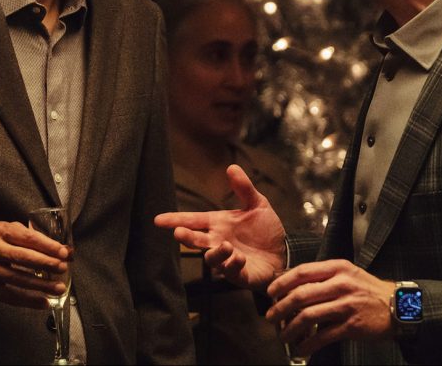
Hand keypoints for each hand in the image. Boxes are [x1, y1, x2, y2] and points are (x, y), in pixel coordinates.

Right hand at [0, 220, 70, 308]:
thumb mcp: (9, 230)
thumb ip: (32, 237)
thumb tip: (62, 248)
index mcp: (2, 231)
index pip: (28, 238)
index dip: (48, 246)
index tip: (64, 252)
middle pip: (23, 258)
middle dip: (46, 264)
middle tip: (63, 267)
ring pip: (18, 279)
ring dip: (41, 285)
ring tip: (58, 288)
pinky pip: (9, 296)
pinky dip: (28, 301)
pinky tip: (43, 302)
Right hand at [155, 164, 285, 289]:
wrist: (283, 252)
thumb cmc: (265, 229)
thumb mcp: (257, 204)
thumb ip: (244, 188)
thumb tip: (231, 167)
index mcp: (219, 224)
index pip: (194, 220)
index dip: (176, 219)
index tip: (158, 220)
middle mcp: (219, 241)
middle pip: (197, 240)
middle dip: (187, 238)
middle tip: (179, 233)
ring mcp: (227, 259)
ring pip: (212, 259)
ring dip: (215, 253)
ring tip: (225, 245)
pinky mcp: (240, 274)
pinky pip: (232, 272)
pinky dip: (233, 264)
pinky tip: (240, 258)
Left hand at [265, 259, 393, 354]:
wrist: (397, 305)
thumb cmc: (368, 290)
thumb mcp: (347, 274)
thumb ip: (324, 277)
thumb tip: (294, 286)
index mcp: (337, 268)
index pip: (303, 271)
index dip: (283, 282)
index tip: (271, 292)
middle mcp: (341, 284)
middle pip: (301, 294)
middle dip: (281, 307)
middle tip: (271, 316)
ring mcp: (346, 305)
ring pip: (309, 316)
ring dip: (291, 328)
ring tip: (283, 335)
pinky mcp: (352, 325)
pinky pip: (323, 336)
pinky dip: (308, 344)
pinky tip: (301, 349)